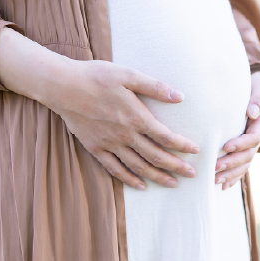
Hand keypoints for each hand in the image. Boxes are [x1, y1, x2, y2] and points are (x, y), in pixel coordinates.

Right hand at [43, 59, 199, 190]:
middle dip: (176, 166)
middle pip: (156, 156)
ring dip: (157, 176)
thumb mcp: (128, 75)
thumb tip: (180, 96)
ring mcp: (110, 144)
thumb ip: (154, 87)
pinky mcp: (95, 148)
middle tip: (192, 175)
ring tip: (172, 184)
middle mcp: (125, 135)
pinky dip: (129, 179)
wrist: (64, 86)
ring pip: (138, 166)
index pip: (166, 136)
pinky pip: (115, 169)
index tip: (195, 151)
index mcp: (136, 117)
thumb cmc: (96, 76)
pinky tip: (140, 185)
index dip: (182, 146)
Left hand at [214, 70, 259, 190]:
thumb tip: (252, 112)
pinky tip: (223, 185)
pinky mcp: (246, 146)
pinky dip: (234, 175)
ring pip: (244, 163)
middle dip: (231, 163)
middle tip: (214, 168)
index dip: (240, 144)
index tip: (225, 146)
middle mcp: (258, 136)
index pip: (252, 138)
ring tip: (215, 180)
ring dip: (231, 173)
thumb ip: (258, 99)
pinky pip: (242, 164)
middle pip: (247, 155)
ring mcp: (252, 143)